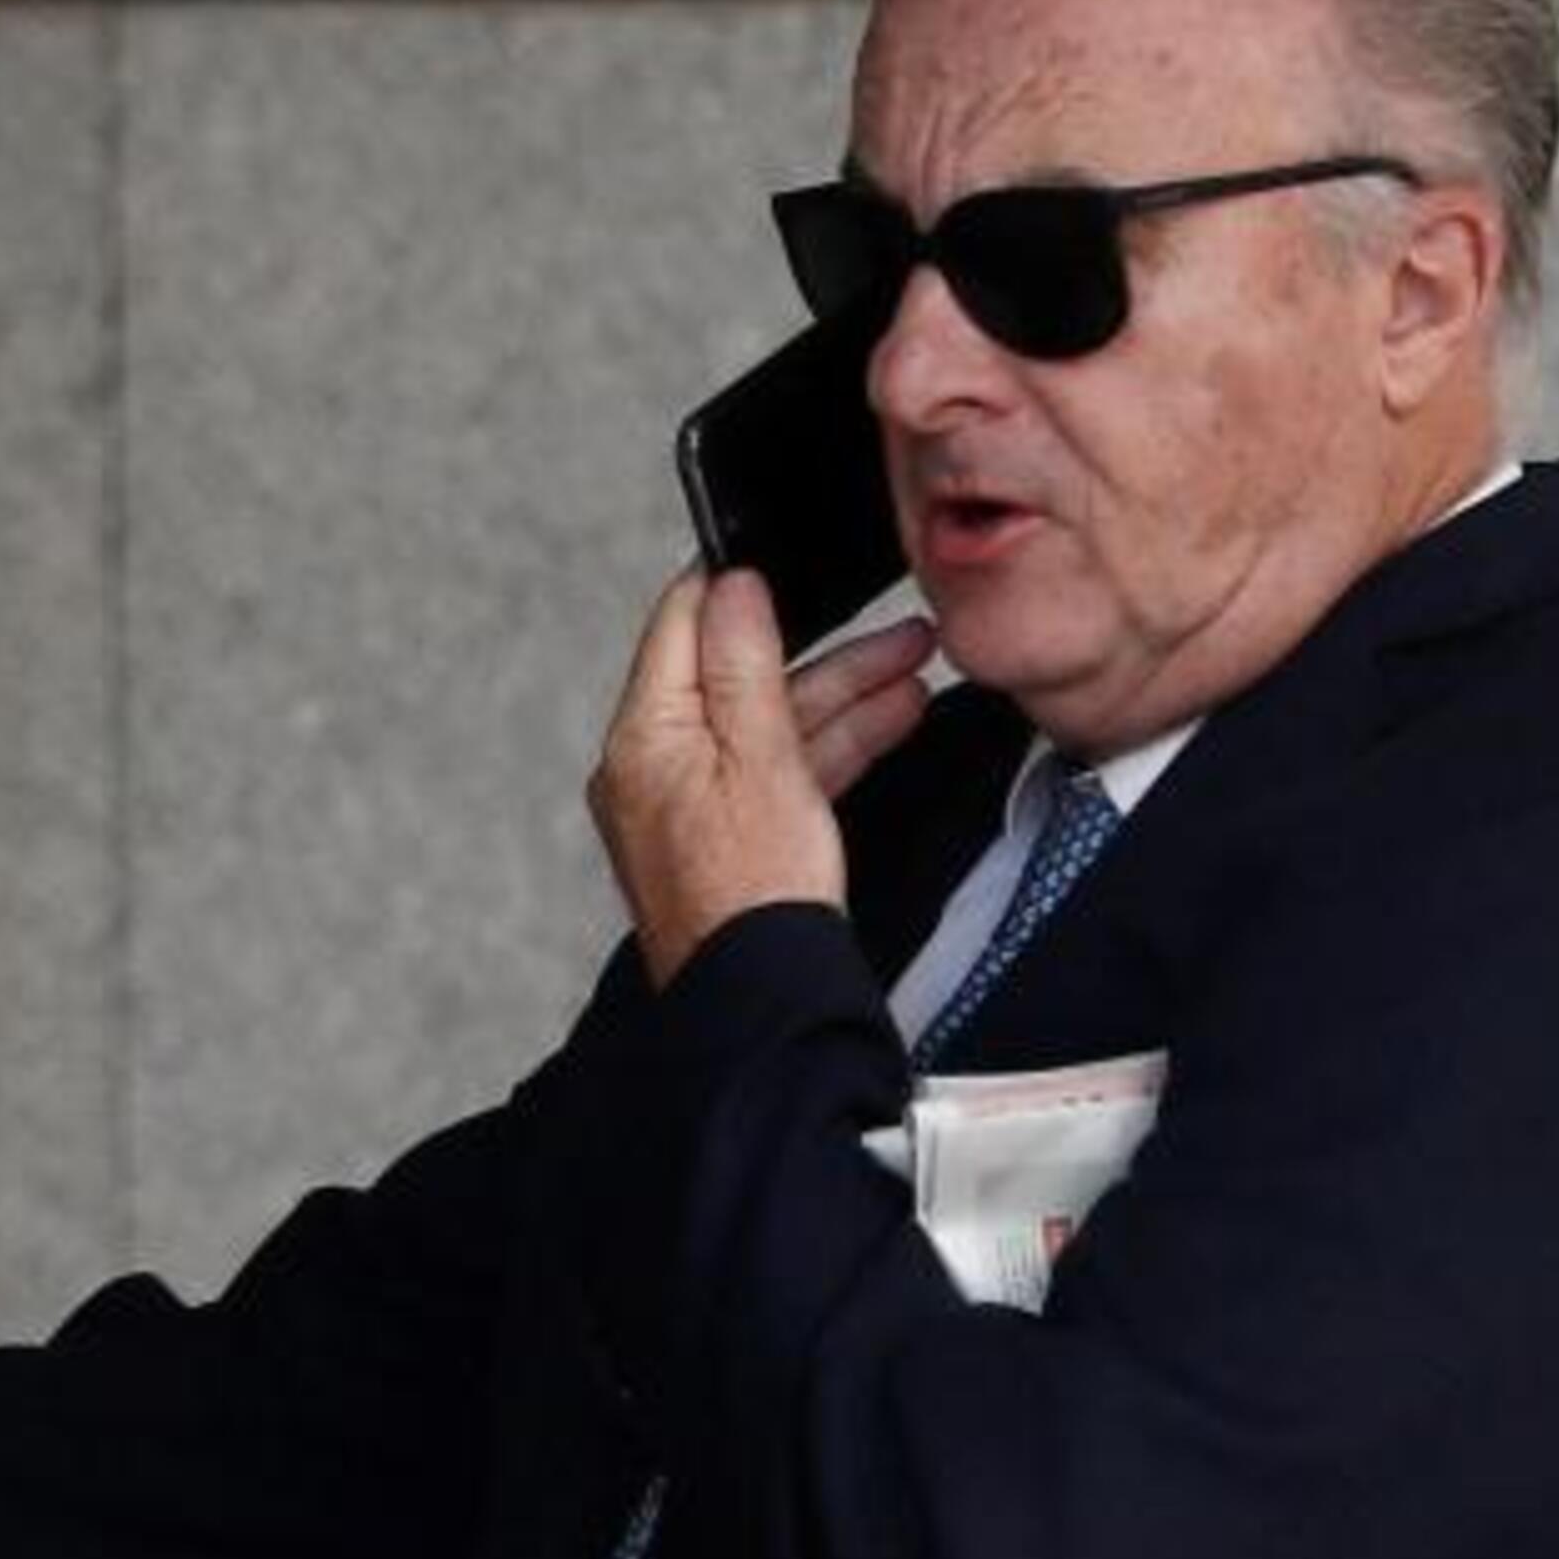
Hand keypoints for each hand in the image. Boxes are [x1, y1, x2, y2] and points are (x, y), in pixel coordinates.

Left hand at [587, 573, 938, 986]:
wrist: (765, 1001)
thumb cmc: (753, 899)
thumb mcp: (759, 758)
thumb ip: (744, 664)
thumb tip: (732, 585)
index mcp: (643, 739)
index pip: (678, 626)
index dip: (734, 585)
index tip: (782, 557)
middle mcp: (655, 768)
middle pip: (738, 677)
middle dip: (825, 650)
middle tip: (893, 626)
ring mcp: (691, 805)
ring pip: (771, 726)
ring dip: (846, 695)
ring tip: (915, 664)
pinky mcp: (729, 838)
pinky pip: (779, 772)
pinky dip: (833, 745)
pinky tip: (891, 717)